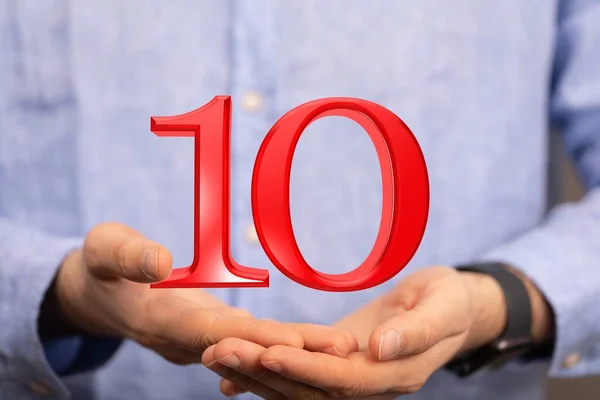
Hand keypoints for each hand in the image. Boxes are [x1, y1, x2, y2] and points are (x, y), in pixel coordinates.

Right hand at [48, 222, 352, 364]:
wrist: (101, 292)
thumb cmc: (101, 265)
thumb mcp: (105, 250)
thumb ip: (129, 256)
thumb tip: (160, 262)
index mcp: (161, 321)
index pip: (212, 335)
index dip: (252, 340)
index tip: (293, 344)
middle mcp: (187, 340)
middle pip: (246, 350)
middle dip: (293, 352)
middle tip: (341, 351)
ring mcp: (202, 341)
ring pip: (254, 352)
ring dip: (298, 353)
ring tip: (343, 349)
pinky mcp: (213, 333)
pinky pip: (252, 343)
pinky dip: (284, 346)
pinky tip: (316, 345)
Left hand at [203, 266, 508, 397]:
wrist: (448, 305)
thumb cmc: (448, 301)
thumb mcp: (444, 306)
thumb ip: (416, 330)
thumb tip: (381, 349)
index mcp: (396, 375)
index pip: (343, 379)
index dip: (305, 368)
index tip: (269, 350)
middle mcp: (368, 386)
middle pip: (309, 388)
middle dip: (264, 370)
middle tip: (219, 348)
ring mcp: (350, 379)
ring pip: (296, 386)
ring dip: (255, 372)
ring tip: (214, 353)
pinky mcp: (336, 364)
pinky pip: (298, 375)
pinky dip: (264, 376)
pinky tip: (228, 375)